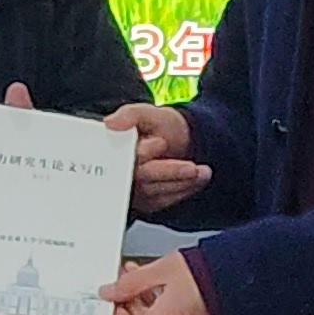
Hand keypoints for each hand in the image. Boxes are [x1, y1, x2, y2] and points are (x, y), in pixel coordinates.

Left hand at [88, 251, 211, 314]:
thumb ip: (131, 282)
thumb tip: (109, 292)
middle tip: (110, 293)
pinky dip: (148, 307)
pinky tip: (147, 286)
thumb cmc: (209, 275)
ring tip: (129, 281)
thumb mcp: (162, 269)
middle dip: (117, 314)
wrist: (239, 279)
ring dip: (132, 307)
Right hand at [102, 100, 211, 215]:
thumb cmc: (159, 126)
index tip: (161, 142)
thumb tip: (110, 123)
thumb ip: (130, 114)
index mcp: (115, 149)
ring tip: (202, 171)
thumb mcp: (147, 112)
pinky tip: (197, 179)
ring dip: (182, 182)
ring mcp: (133, 188)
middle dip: (170, 172)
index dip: (144, 152)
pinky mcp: (147, 201)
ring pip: (156, 192)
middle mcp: (120, 172)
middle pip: (142, 178)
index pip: (123, 156)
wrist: (177, 139)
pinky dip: (185, 190)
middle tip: (191, 168)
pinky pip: (166, 200)